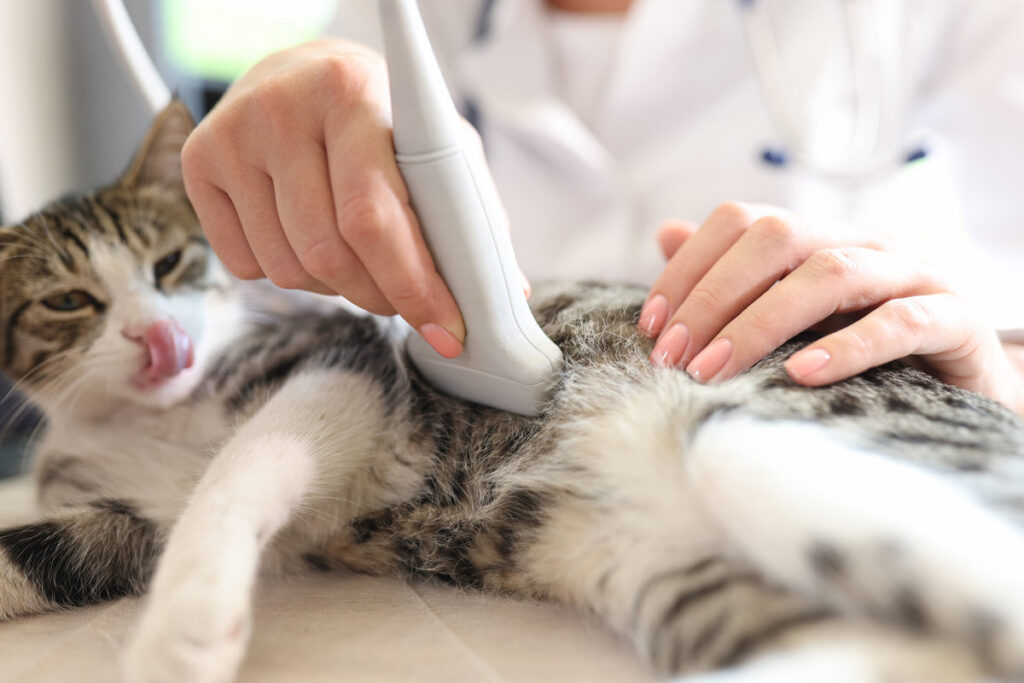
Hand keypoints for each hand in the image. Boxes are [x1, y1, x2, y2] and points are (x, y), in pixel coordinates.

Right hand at [181, 40, 465, 356]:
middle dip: (380, 297)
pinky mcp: (198, 163)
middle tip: (406, 303)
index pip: (372, 215)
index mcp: (353, 94)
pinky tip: (308, 240)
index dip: (412, 284)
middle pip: (328, 253)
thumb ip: (467, 212)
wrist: (302, 74)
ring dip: (336, 288)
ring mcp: (232, 136)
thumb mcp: (436, 144)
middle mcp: (282, 109)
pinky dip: (290, 275)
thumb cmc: (382, 118)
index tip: (447, 328)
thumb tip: (502, 294)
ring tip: (357, 258)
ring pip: (289, 268)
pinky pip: (247, 266)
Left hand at [639, 203, 1023, 412]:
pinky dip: (847, 346)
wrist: (966, 392)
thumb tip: (666, 233)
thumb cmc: (866, 353)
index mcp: (819, 238)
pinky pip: (901, 321)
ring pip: (831, 273)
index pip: (741, 221)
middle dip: (713, 297)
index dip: (688, 267)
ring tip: (715, 369)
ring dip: (761, 322)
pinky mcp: (956, 321)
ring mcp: (913, 276)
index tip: (651, 325)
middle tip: (673, 356)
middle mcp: (864, 243)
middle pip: (779, 237)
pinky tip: (800, 375)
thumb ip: (732, 275)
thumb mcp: (791, 314)